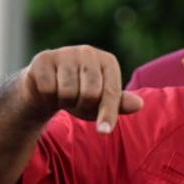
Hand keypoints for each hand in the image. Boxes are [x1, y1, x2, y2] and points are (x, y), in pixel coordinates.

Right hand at [18, 45, 143, 132]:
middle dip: (83, 106)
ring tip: (63, 94)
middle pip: (90, 93)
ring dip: (64, 101)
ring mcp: (65, 53)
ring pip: (67, 92)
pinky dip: (47, 96)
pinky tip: (49, 89)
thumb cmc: (80, 97)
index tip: (104, 132)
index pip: (111, 92)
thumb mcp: (102, 103)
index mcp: (108, 62)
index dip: (107, 114)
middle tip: (78, 102)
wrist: (46, 88)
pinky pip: (48, 88)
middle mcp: (88, 52)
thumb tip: (139, 104)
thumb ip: (120, 104)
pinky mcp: (44, 58)